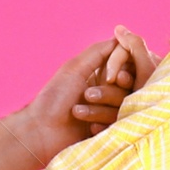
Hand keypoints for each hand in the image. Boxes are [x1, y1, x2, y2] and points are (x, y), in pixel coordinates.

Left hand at [19, 28, 156, 161]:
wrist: (41, 132)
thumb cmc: (54, 98)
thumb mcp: (75, 68)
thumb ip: (99, 51)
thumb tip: (121, 37)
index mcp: (101, 75)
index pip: (128, 68)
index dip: (124, 72)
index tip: (114, 77)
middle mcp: (108, 92)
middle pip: (128, 89)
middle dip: (108, 93)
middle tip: (87, 95)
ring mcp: (108, 113)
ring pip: (123, 107)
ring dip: (99, 109)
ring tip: (77, 112)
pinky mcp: (107, 132)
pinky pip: (118, 125)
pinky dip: (102, 124)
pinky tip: (88, 128)